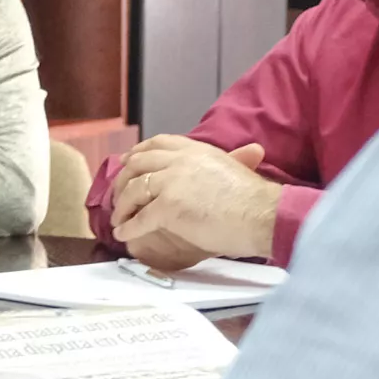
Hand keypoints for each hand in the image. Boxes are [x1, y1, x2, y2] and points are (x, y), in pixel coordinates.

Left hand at [111, 137, 280, 264]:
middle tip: (116, 195)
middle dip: (122, 180)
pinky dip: (128, 228)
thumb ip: (220, 162)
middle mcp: (179, 161)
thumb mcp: (234, 167)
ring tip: (118, 219)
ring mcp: (171, 183)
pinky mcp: (168, 207)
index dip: (138, 152)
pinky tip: (123, 234)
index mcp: (195, 150)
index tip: (127, 161)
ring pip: (133, 191)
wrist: (262, 215)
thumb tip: (234, 158)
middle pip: (138, 165)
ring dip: (121, 206)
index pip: (158, 144)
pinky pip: (140, 219)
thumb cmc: (254, 199)